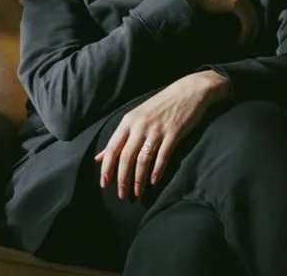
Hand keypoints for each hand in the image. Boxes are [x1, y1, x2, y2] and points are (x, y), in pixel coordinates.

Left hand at [93, 71, 229, 198]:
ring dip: (138, 179)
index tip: (104, 184)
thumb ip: (118, 138)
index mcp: (128, 121)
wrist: (188, 91)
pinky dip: (157, 171)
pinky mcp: (173, 134)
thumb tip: (99, 157)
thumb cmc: (160, 106)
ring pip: (143, 160)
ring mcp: (157, 130)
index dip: (107, 168)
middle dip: (122, 179)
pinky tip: (154, 182)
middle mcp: (140, 126)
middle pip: (126, 157)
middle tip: (122, 195)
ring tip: (138, 192)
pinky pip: (162, 156)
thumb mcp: (136, 118)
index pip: (112, 148)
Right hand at [171, 0, 258, 45]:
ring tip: (244, 42)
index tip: (236, 22)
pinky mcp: (236, 2)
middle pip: (247, 3)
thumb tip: (206, 5)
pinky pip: (248, 20)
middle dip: (248, 20)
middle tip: (245, 35)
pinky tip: (240, 42)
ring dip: (249, 30)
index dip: (239, 9)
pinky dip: (246, 33)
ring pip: (250, 13)